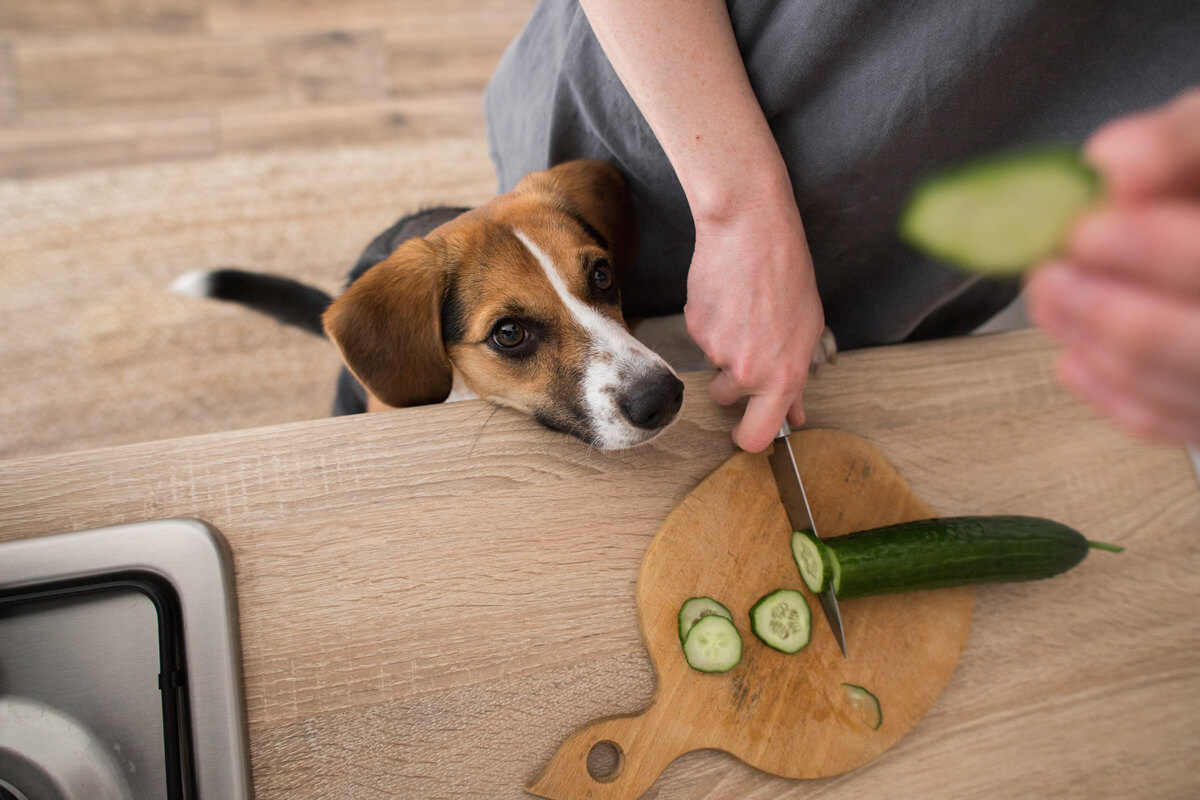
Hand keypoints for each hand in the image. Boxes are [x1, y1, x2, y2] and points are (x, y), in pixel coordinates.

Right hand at [685, 191, 825, 452]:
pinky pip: (700, 336)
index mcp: (783, 376)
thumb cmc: (788, 275)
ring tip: (742, 309)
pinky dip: (710, 321)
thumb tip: (795, 414)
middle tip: (746, 344)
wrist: (751, 232)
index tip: (745, 430)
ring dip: (722, 345)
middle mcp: (747, 371)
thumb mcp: (806, 331)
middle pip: (724, 399)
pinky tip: (727, 295)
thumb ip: (796, 380)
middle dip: (729, 382)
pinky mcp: (694, 328)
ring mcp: (716, 351)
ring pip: (712, 363)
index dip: (748, 438)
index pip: (756, 436)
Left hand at [1027, 88, 1199, 443]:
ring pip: (1191, 387)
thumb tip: (1112, 162)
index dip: (1161, 251)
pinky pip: (1175, 422)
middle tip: (1049, 277)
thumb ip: (1175, 144)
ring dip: (1105, 349)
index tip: (1086, 230)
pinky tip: (1073, 356)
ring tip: (1047, 301)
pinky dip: (1116, 394)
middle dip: (1119, 315)